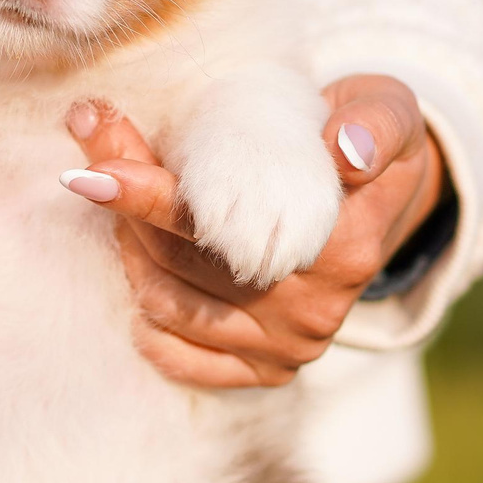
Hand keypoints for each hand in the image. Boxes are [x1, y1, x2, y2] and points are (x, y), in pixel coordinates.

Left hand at [62, 76, 445, 388]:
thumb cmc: (366, 139)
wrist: (385, 199)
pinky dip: (146, 317)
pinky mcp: (268, 372)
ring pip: (170, 304)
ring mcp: (291, 347)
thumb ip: (374, 124)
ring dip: (129, 251)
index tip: (94, 171)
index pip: (223, 224)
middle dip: (125, 208)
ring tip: (121, 197)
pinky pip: (181, 357)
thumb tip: (348, 151)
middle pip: (182, 261)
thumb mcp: (388, 111)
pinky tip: (136, 269)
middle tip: (94, 152)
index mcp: (344, 247)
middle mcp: (316, 309)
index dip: (150, 195)